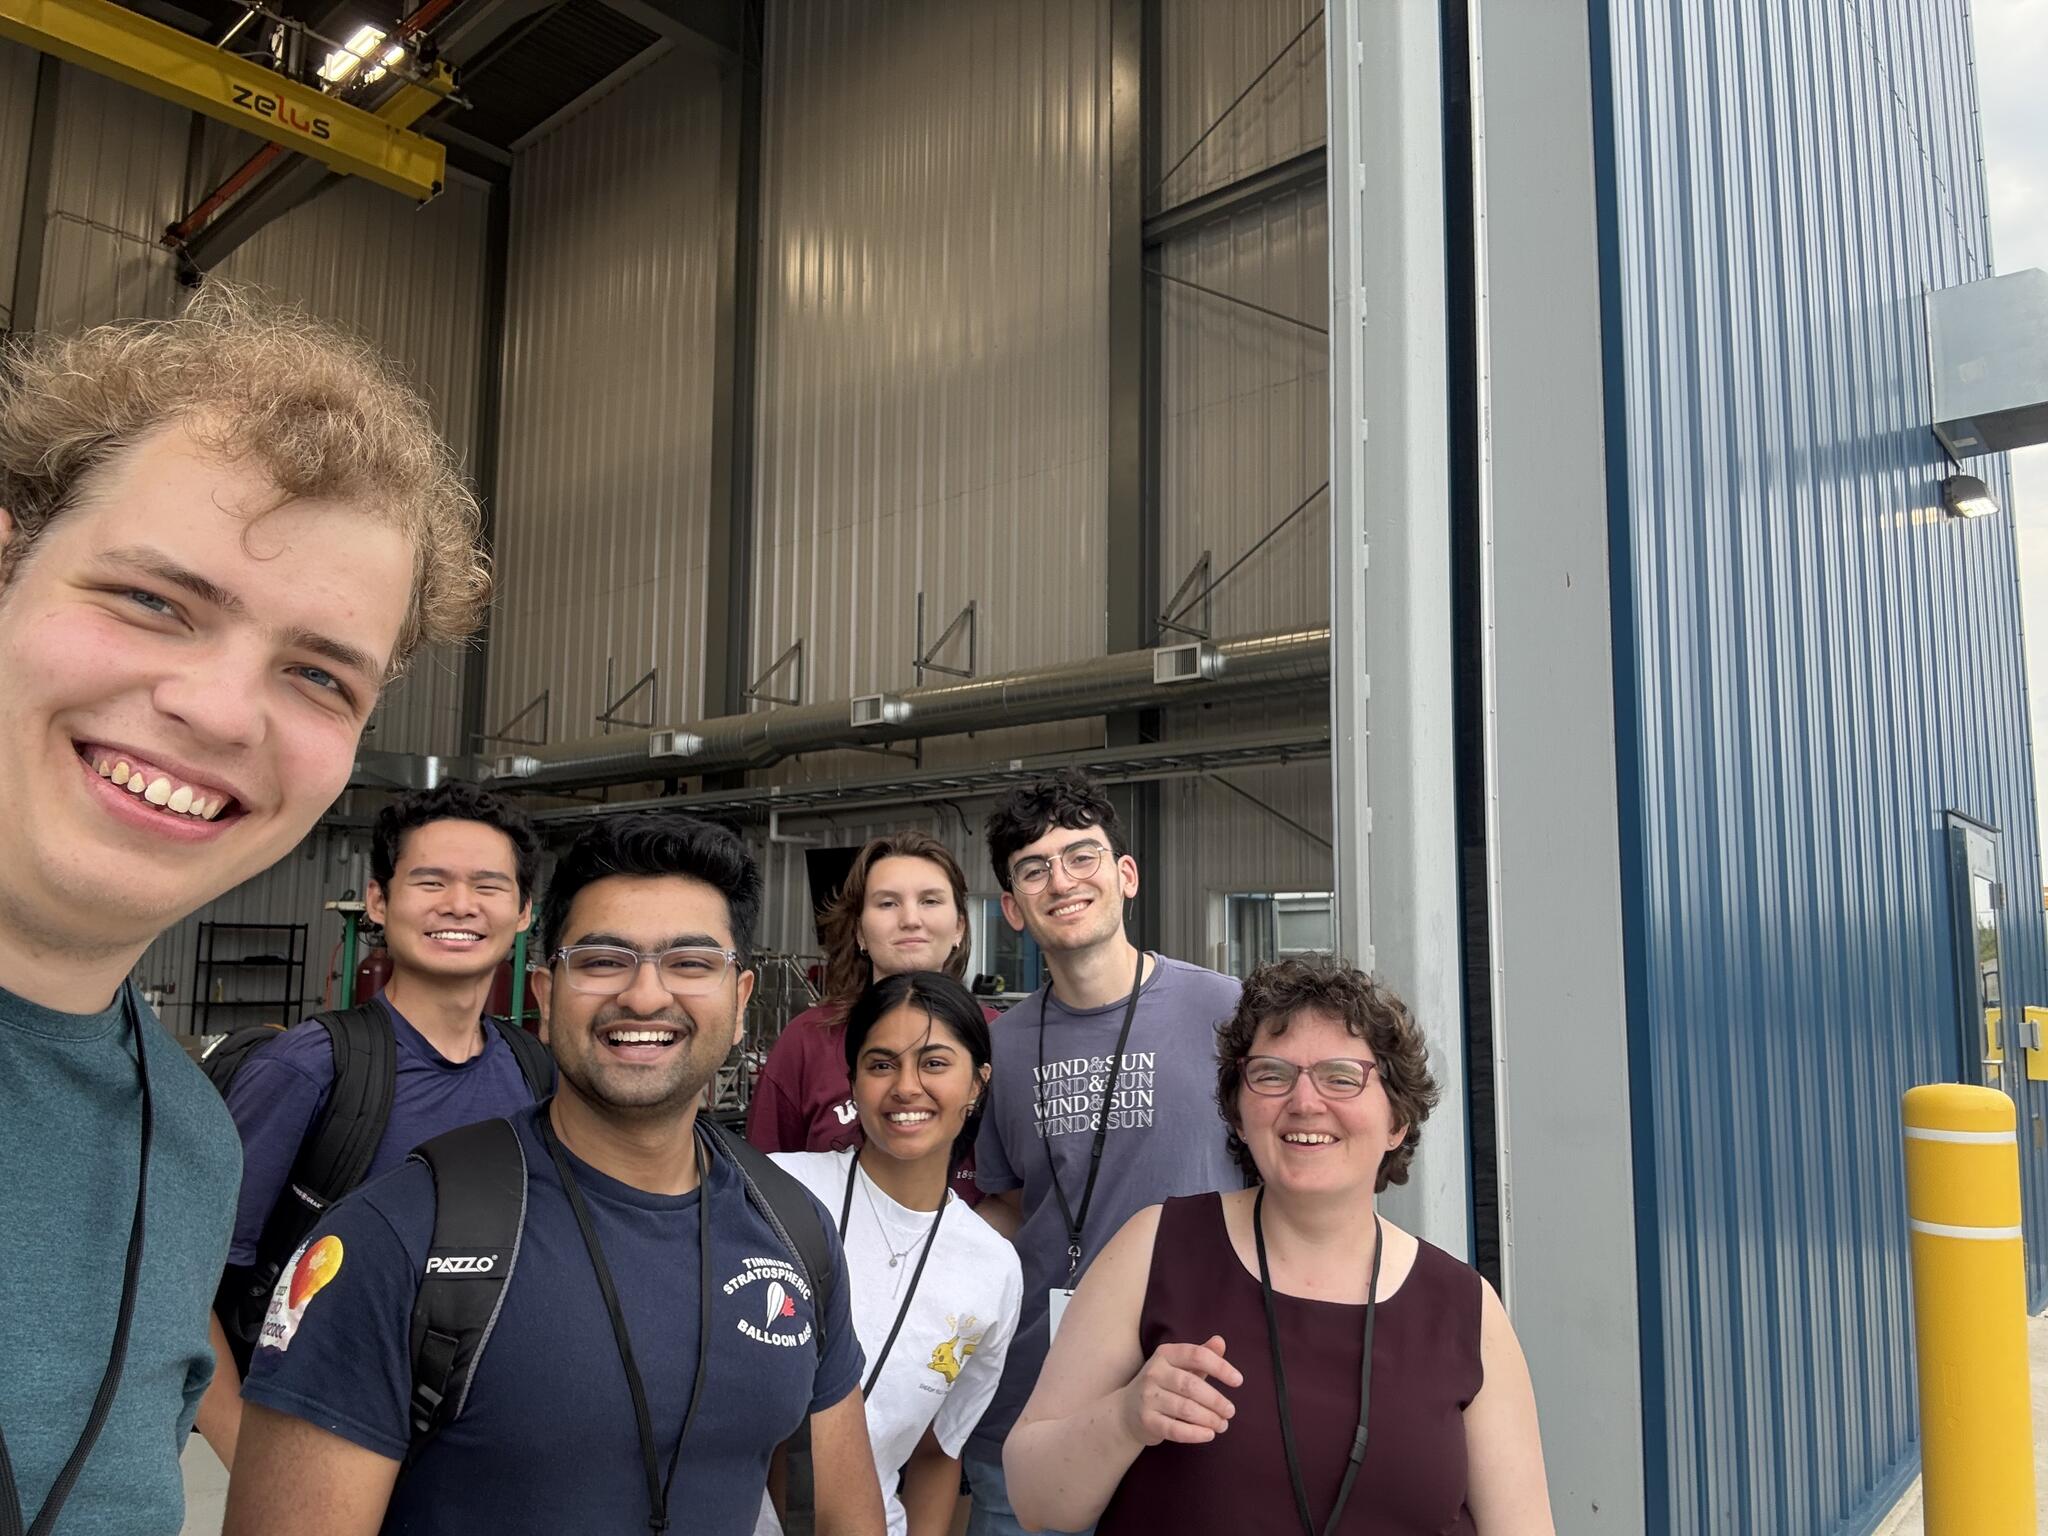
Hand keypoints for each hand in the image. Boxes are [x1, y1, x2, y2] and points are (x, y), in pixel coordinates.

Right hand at [1117, 1334, 1241, 1446]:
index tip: (1238, 1381)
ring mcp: (1148, 1397)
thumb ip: (1202, 1355)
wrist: (1127, 1410)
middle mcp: (1154, 1372)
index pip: (1197, 1355)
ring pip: (1185, 1409)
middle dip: (1216, 1400)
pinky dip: (1195, 1434)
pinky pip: (1174, 1429)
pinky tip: (1209, 1435)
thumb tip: (1220, 1341)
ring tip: (1223, 1424)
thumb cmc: (1164, 1385)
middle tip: (1230, 1411)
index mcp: (1166, 1354)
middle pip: (1192, 1385)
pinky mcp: (1146, 1420)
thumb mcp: (1181, 1366)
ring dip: (1209, 1419)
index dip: (1220, 1367)